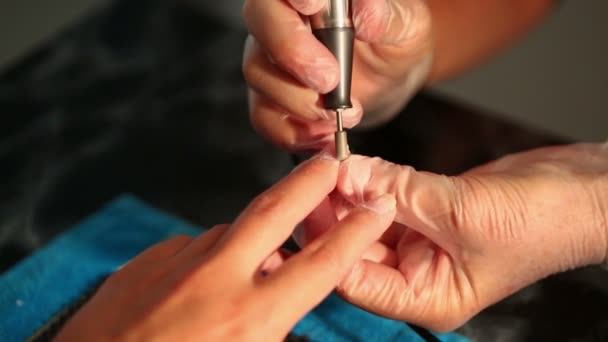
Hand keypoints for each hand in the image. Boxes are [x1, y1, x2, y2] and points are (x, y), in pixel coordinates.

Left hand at [55, 155, 396, 340]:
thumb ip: (271, 328)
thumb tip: (281, 314)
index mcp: (249, 317)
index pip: (321, 264)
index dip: (357, 232)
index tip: (375, 209)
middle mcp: (216, 279)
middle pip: (275, 211)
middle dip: (309, 182)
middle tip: (329, 163)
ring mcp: (176, 262)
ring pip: (230, 233)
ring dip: (249, 241)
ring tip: (249, 266)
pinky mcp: (146, 260)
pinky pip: (192, 249)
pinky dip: (206, 259)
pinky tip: (197, 286)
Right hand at [242, 0, 433, 151]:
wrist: (390, 78)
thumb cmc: (394, 41)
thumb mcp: (406, 26)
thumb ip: (387, 17)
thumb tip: (366, 12)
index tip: (313, 6)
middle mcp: (282, 18)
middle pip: (260, 21)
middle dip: (292, 52)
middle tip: (330, 79)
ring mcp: (270, 59)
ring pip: (258, 72)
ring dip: (299, 100)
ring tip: (342, 112)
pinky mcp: (271, 98)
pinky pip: (264, 117)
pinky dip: (293, 132)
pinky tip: (324, 133)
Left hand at [297, 143, 607, 331]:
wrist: (582, 191)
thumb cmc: (543, 221)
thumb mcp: (460, 209)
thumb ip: (398, 193)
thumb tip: (348, 176)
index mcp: (425, 297)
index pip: (355, 278)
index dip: (328, 239)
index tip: (311, 201)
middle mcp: (418, 276)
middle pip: (356, 247)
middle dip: (336, 212)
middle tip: (316, 176)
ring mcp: (422, 244)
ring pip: (369, 221)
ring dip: (352, 193)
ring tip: (333, 165)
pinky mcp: (427, 214)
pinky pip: (389, 199)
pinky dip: (374, 181)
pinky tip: (357, 164)